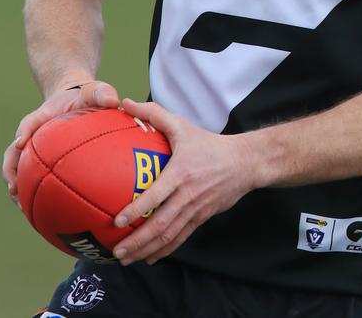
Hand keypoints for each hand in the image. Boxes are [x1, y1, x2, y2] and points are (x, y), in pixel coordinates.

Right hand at [2, 79, 119, 205]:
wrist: (76, 99)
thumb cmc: (86, 97)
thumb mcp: (96, 91)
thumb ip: (103, 93)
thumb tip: (114, 102)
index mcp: (44, 116)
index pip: (30, 122)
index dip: (24, 131)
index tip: (20, 143)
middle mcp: (33, 134)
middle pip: (12, 153)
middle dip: (11, 170)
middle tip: (14, 188)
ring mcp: (34, 149)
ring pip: (17, 169)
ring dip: (17, 186)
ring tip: (22, 208)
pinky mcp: (40, 161)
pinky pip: (33, 177)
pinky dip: (35, 193)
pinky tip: (46, 211)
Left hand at [111, 99, 256, 265]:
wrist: (244, 162)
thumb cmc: (208, 143)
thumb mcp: (181, 125)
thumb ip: (153, 114)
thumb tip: (125, 103)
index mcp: (181, 172)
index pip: (157, 195)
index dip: (137, 209)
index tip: (118, 221)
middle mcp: (187, 195)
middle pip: (161, 224)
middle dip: (137, 241)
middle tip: (117, 251)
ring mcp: (195, 209)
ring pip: (169, 235)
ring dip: (147, 250)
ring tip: (126, 259)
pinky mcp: (202, 217)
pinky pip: (181, 237)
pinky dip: (165, 250)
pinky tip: (150, 257)